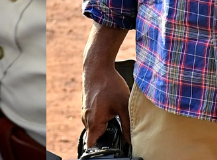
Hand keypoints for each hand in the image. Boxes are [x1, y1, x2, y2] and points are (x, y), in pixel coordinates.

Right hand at [81, 25, 131, 146]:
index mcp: (94, 121)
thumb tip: (131, 140)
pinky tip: (110, 110)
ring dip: (104, 126)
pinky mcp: (87, 106)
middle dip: (106, 137)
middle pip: (95, 136)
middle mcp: (86, 118)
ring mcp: (85, 112)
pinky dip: (101, 118)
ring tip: (115, 119)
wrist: (97, 67)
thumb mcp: (124, 105)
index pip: (92, 145)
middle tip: (119, 133)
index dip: (101, 149)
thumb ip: (128, 125)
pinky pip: (93, 118)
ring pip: (94, 126)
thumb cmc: (109, 84)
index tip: (111, 148)